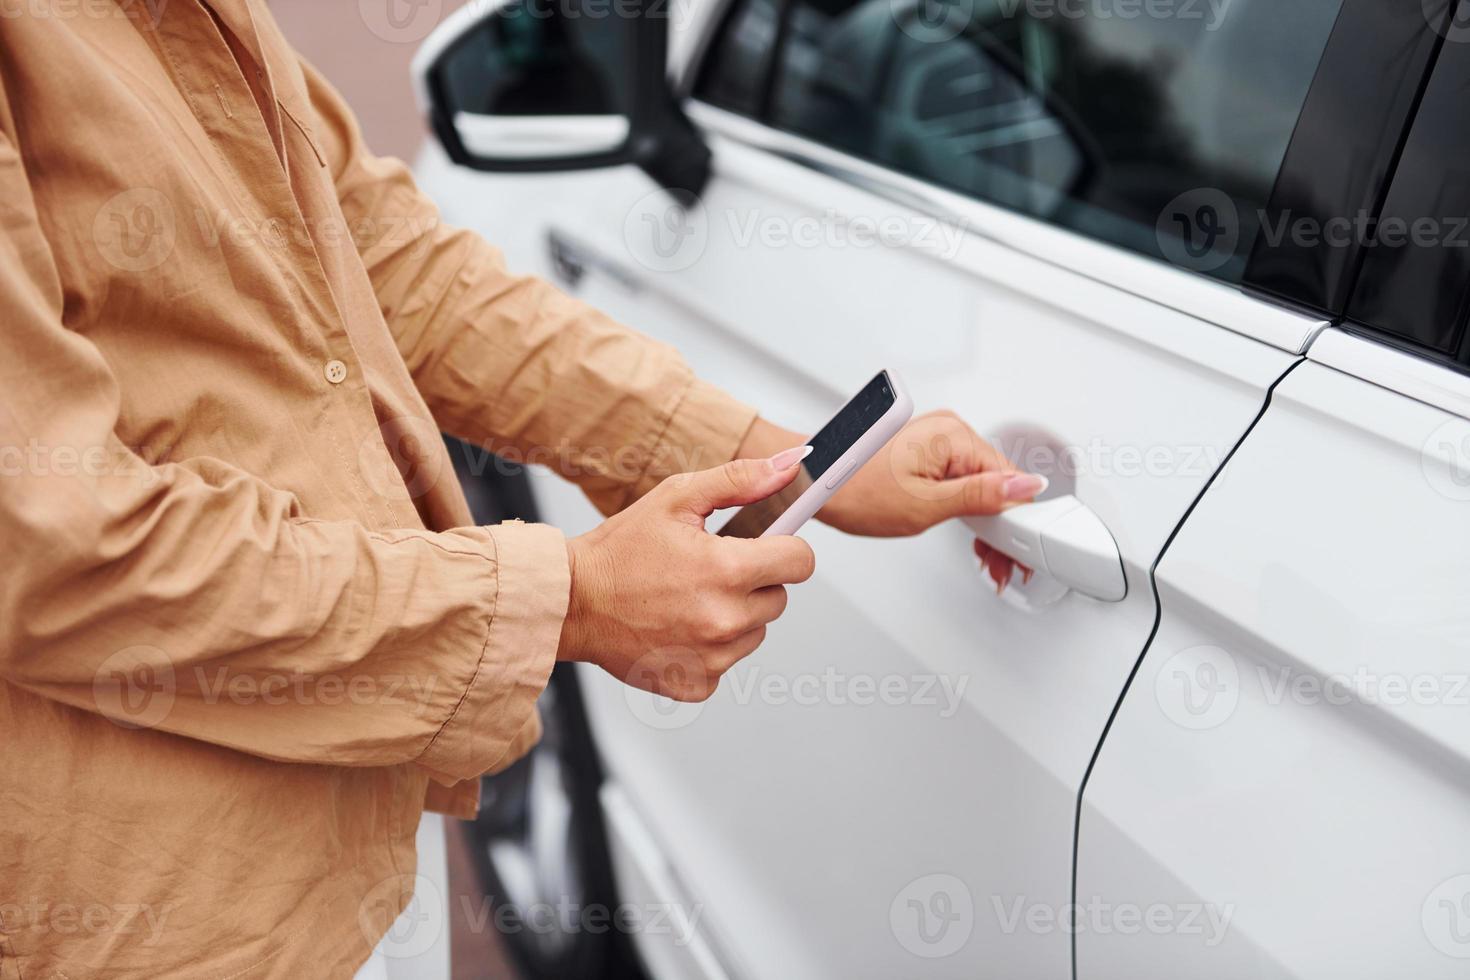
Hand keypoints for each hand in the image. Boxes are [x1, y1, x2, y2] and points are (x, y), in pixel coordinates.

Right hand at [557, 447, 816, 700]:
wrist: (571, 602)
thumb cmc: (619, 550)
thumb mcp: (676, 498)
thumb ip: (739, 480)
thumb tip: (788, 465)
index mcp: (727, 570)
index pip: (801, 561)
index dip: (784, 548)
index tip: (764, 546)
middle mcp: (725, 620)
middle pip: (778, 598)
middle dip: (754, 582)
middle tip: (709, 570)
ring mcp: (712, 658)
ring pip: (755, 632)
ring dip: (734, 615)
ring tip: (689, 598)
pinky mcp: (696, 683)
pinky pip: (726, 661)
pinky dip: (710, 647)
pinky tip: (678, 626)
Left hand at [738, 412, 1046, 591]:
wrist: (816, 484)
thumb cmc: (856, 492)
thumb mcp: (926, 506)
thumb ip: (981, 496)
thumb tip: (1026, 486)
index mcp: (954, 435)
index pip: (1009, 479)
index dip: (1018, 522)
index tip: (1018, 553)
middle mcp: (949, 429)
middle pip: (998, 482)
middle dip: (1003, 526)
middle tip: (1000, 565)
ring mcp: (939, 439)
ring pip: (982, 483)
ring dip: (987, 520)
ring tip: (986, 556)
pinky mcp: (928, 450)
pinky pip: (962, 478)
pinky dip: (967, 506)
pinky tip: (969, 532)